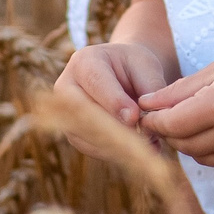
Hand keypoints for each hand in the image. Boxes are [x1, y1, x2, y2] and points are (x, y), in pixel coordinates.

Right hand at [53, 42, 174, 154]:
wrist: (123, 75)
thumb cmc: (135, 67)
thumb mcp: (146, 67)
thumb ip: (148, 90)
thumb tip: (145, 125)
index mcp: (84, 61)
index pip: (96, 82)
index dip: (114, 102)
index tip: (134, 117)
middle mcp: (66, 87)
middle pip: (83, 111)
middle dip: (113, 127)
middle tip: (142, 140)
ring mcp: (65, 113)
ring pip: (85, 134)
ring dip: (116, 144)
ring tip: (146, 147)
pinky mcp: (73, 134)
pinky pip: (90, 148)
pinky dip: (114, 152)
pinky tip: (137, 152)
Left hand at [137, 37, 213, 166]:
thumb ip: (180, 90)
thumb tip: (145, 104)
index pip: (172, 125)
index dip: (154, 120)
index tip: (146, 112)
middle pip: (184, 145)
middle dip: (170, 131)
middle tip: (166, 115)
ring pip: (201, 157)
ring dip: (190, 141)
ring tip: (193, 118)